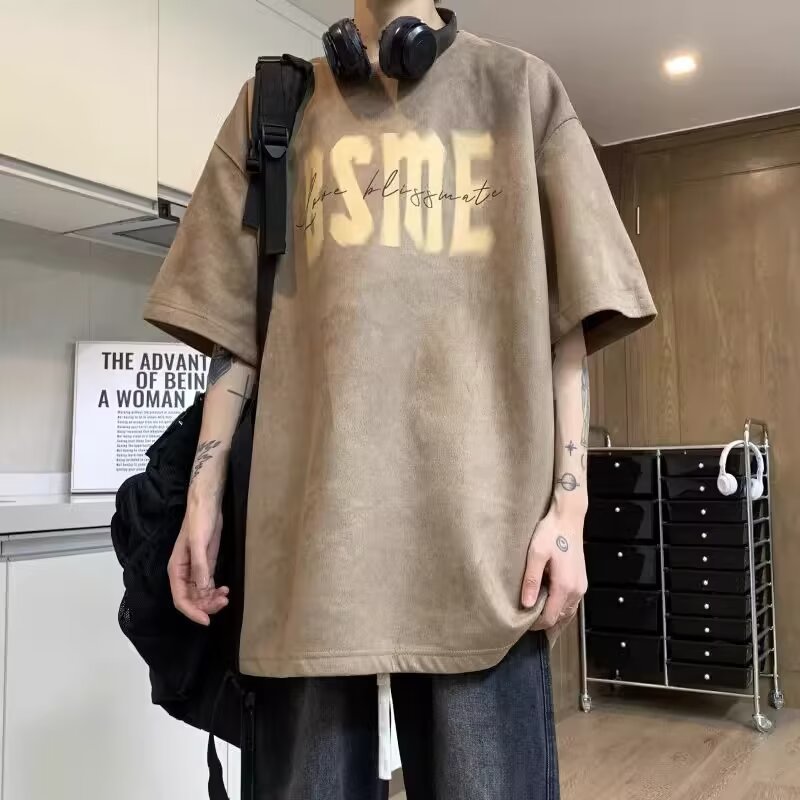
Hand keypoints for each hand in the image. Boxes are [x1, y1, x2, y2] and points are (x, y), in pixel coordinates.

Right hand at [167, 502, 228, 625]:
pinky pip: (209, 585)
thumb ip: (201, 565)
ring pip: (201, 594)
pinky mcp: (207, 565)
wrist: (207, 505)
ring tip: (226, 596)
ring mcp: (196, 570)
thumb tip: (203, 589)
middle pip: (191, 599)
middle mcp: (184, 573)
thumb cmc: (199, 521)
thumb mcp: (199, 542)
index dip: (192, 612)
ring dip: (212, 600)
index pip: (180, 598)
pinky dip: (215, 591)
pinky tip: (225, 590)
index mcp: (176, 569)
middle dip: (205, 605)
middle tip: (223, 602)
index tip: (206, 620)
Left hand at [521, 504, 587, 630]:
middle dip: (544, 625)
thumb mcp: (536, 553)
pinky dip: (561, 610)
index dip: (535, 625)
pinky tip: (550, 609)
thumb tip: (527, 604)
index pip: (550, 618)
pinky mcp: (581, 581)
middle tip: (527, 628)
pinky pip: (571, 604)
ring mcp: (581, 586)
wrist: (568, 519)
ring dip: (554, 619)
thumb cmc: (551, 533)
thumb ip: (532, 579)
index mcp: (564, 586)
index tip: (521, 624)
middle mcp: (576, 590)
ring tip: (537, 624)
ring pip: (567, 613)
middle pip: (560, 619)